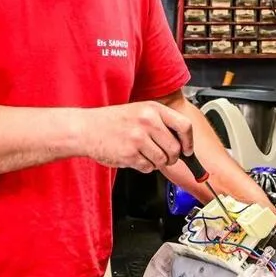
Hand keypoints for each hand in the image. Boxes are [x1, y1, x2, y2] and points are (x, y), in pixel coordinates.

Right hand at [79, 102, 193, 172]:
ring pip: (163, 160)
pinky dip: (144, 166)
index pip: (184, 126)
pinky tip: (134, 157)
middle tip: (164, 156)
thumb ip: (161, 122)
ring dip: (157, 162)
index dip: (189, 142)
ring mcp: (138, 138)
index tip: (187, 149)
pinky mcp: (129, 154)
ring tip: (144, 154)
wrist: (86, 129)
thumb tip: (183, 141)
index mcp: (153, 109)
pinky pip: (148, 167)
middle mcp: (147, 122)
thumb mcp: (140, 111)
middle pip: (175, 148)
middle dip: (172, 157)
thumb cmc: (113, 121)